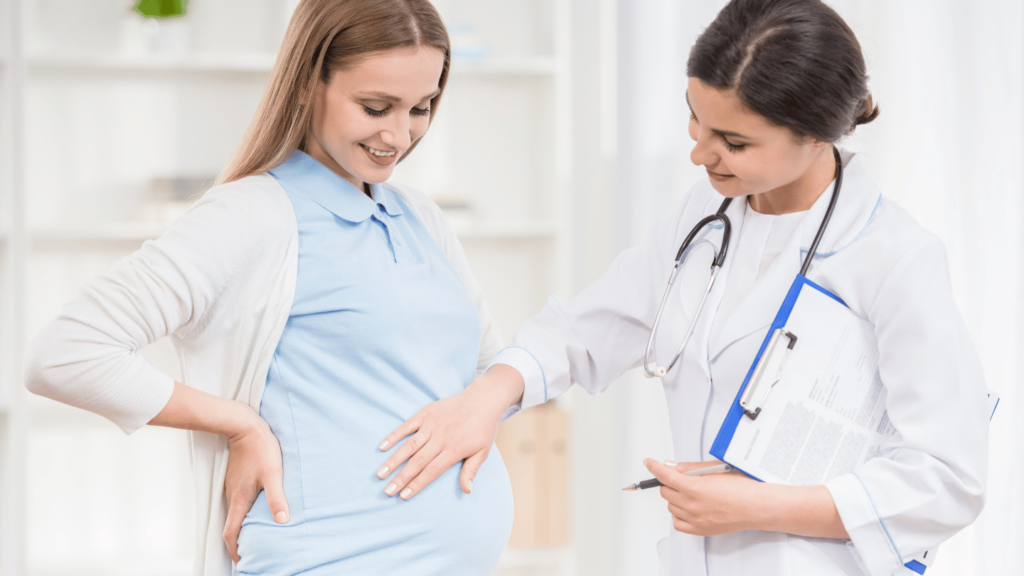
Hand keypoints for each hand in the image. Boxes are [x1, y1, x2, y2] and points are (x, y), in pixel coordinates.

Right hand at [222, 408, 289, 562]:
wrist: (244, 426)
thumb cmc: (260, 449)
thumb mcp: (273, 474)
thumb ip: (276, 497)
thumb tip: (283, 519)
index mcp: (240, 500)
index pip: (231, 533)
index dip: (235, 550)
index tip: (242, 560)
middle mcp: (233, 497)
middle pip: (231, 526)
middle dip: (238, 542)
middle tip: (249, 552)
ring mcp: (232, 487)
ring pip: (234, 514)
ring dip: (241, 527)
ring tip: (254, 534)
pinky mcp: (236, 479)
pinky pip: (237, 502)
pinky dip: (243, 513)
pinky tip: (255, 510)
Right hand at [375, 365, 523, 499]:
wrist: (483, 400)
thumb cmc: (483, 428)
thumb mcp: (482, 451)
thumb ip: (471, 471)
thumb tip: (466, 491)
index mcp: (454, 450)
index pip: (431, 471)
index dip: (417, 484)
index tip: (403, 496)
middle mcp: (440, 439)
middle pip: (417, 462)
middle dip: (401, 478)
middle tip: (387, 491)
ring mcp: (431, 425)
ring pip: (409, 446)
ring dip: (394, 460)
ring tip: (380, 474)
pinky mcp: (426, 413)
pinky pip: (407, 426)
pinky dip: (394, 435)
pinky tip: (383, 446)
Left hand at [645, 459, 762, 536]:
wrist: (757, 506)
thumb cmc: (742, 486)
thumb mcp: (714, 469)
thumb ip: (689, 468)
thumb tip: (670, 466)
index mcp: (694, 487)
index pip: (664, 476)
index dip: (654, 467)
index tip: (650, 463)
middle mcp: (692, 505)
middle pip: (665, 491)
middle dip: (670, 483)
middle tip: (683, 479)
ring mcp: (695, 519)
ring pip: (670, 506)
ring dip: (676, 498)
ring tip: (693, 493)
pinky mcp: (700, 530)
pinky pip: (677, 522)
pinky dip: (679, 514)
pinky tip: (689, 508)